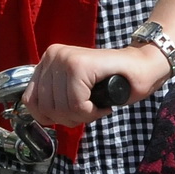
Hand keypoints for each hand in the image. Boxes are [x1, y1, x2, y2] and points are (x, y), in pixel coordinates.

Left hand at [25, 42, 166, 126]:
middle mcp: (53, 55)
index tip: (75, 110)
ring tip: (97, 105)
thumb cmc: (112, 82)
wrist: (143, 66)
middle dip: (70, 118)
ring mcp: (65, 58)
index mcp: (48, 59)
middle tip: (90, 109)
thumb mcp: (72, 89)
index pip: (31, 102)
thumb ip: (52, 96)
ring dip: (83, 116)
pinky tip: (102, 104)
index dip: (54, 117)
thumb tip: (38, 114)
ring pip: (62, 108)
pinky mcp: (80, 65)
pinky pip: (76, 105)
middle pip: (47, 108)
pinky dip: (90, 112)